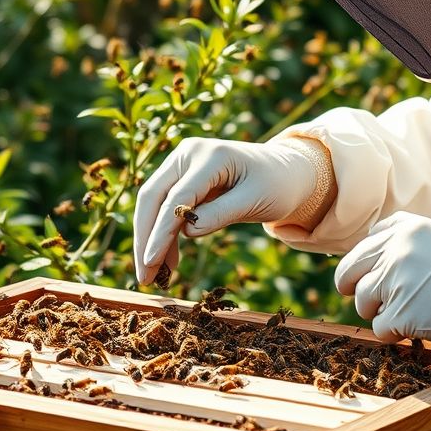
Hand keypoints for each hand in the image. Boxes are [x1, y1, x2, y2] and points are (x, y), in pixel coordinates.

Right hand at [133, 138, 317, 284]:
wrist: (287, 171)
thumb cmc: (277, 184)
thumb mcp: (256, 201)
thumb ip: (222, 214)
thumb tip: (187, 232)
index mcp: (211, 155)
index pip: (176, 196)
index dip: (161, 231)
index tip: (150, 262)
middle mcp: (189, 153)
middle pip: (153, 196)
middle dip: (145, 237)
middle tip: (144, 276)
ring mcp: (183, 163)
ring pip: (153, 203)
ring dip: (150, 239)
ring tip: (154, 276)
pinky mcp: (182, 177)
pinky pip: (165, 207)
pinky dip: (164, 234)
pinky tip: (168, 260)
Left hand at [334, 212, 430, 343]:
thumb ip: (410, 242)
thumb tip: (382, 259)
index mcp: (405, 228)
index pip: (367, 242)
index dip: (368, 262)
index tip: (374, 273)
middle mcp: (394, 251)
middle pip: (349, 271)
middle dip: (351, 286)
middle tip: (366, 299)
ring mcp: (394, 282)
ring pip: (362, 301)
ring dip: (379, 311)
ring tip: (405, 314)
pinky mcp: (400, 313)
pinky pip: (380, 327)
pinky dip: (393, 333)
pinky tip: (414, 329)